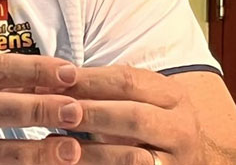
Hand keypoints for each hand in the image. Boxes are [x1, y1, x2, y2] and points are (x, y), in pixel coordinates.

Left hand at [59, 66, 204, 163]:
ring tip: (57, 142)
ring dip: (91, 150)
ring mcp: (173, 161)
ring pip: (133, 157)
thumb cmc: (147, 121)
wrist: (185, 154)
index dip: (88, 79)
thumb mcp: (138, 98)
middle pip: (133, 117)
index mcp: (172, 96)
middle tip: (55, 110)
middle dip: (91, 112)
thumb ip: (103, 90)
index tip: (55, 79)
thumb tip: (51, 81)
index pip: (128, 81)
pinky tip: (70, 162)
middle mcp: (179, 129)